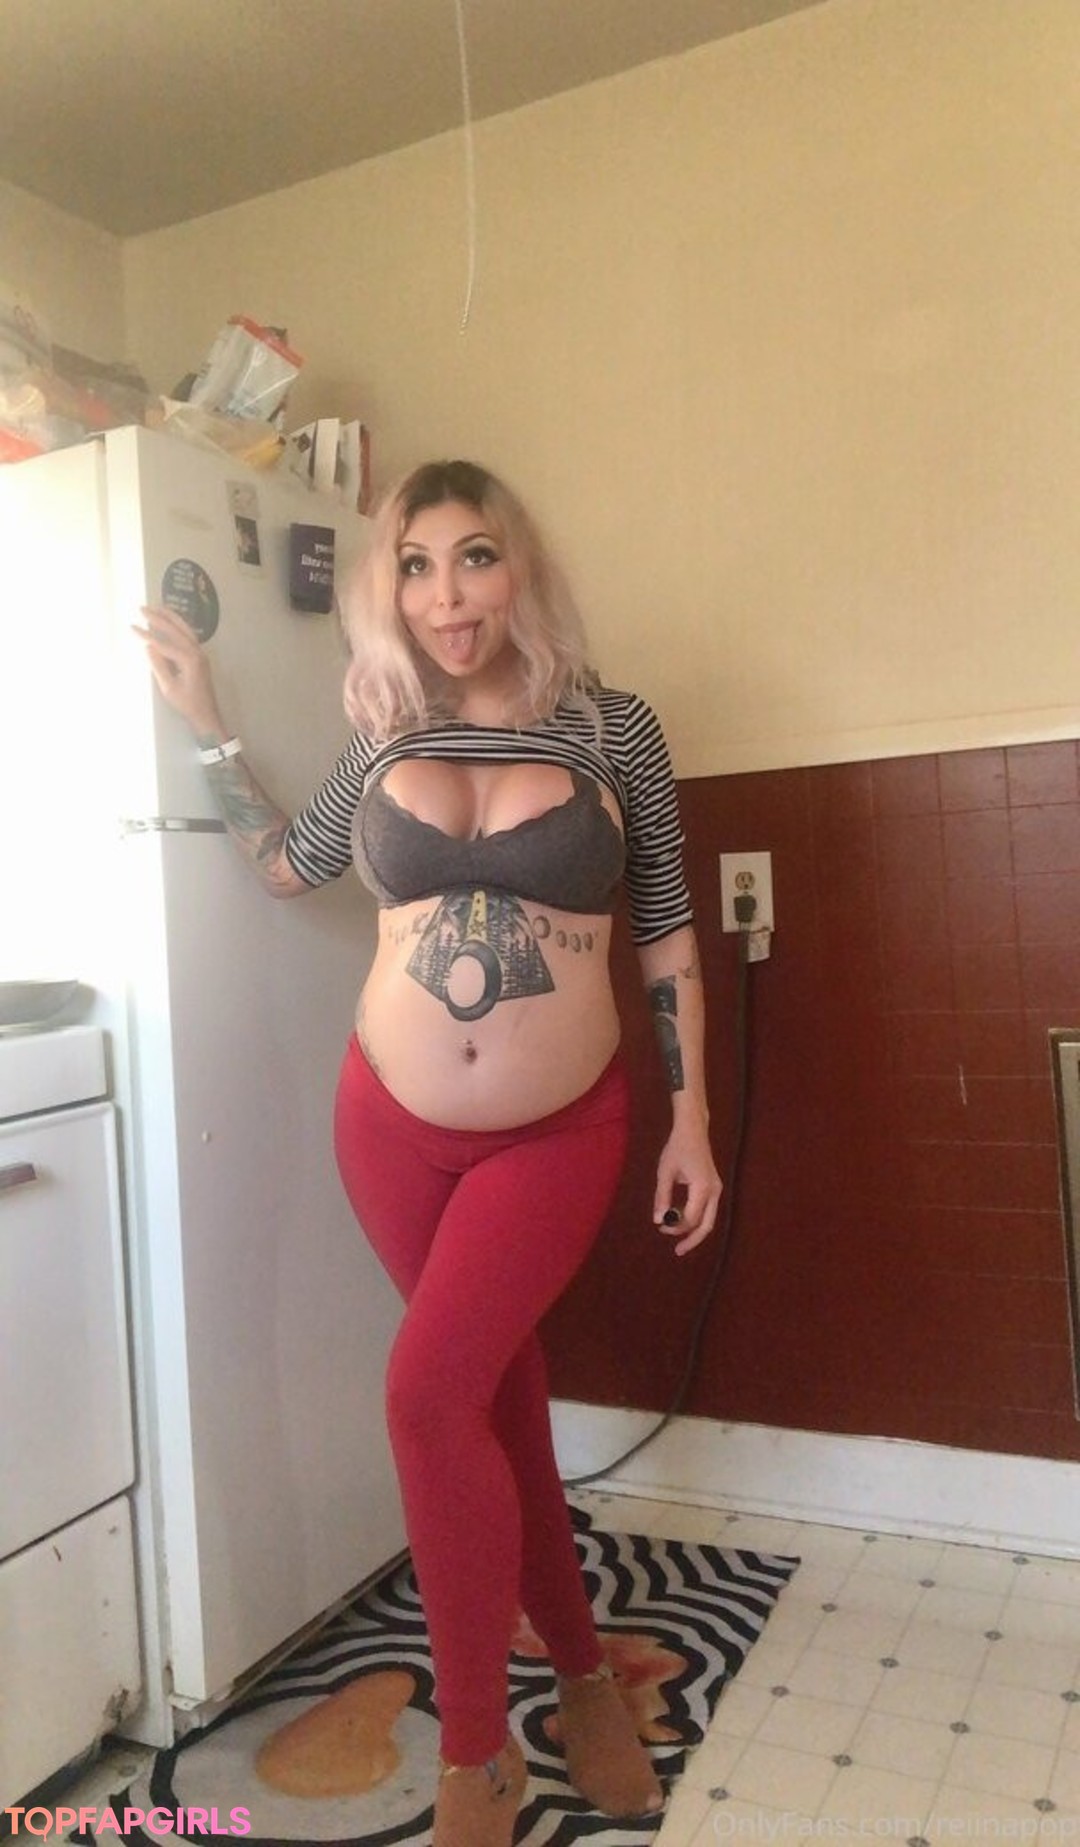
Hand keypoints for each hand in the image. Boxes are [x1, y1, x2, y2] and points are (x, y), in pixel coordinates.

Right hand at [132, 604, 225, 737]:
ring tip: (157, 607)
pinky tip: (170, 621)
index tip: (131, 626)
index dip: (146, 635)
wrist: (206, 714)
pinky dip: (179, 626)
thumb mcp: (169, 688)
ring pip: (185, 629)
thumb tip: (148, 646)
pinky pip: (189, 635)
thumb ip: (158, 666)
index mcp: (189, 660)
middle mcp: (197, 652)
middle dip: (158, 618)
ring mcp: (200, 653)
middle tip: (142, 608)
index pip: (163, 643)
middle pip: (176, 630)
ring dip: (171, 617)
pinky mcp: (200, 656)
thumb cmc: (187, 704)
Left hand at [653, 1117, 722, 1256]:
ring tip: (678, 1239)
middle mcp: (714, 1191)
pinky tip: (682, 1221)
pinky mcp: (714, 1187)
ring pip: (709, 1219)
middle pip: (707, 1225)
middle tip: (678, 1251)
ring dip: (694, 1230)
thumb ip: (662, 1197)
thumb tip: (658, 1220)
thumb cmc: (677, 1148)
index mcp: (702, 1188)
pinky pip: (708, 1210)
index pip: (691, 1218)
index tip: (661, 1226)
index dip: (676, 1227)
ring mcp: (717, 1189)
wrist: (693, 1130)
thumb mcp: (665, 1172)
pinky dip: (697, 1219)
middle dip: (692, 1240)